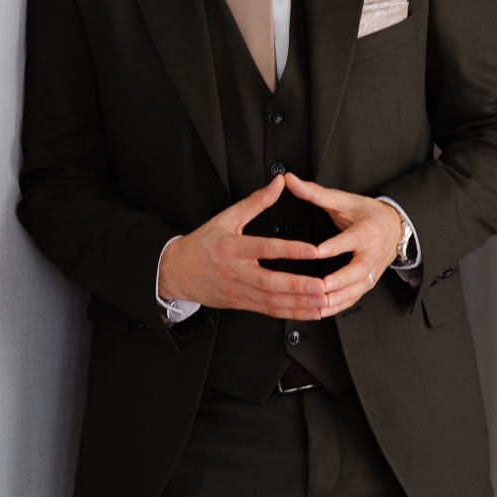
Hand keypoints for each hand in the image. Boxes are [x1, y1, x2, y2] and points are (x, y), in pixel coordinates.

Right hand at [158, 175, 330, 318]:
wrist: (174, 272)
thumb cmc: (201, 244)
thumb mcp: (226, 217)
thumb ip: (256, 201)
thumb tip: (278, 183)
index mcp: (233, 248)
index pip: (265, 249)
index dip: (290, 250)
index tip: (312, 251)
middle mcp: (237, 272)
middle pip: (271, 282)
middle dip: (298, 286)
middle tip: (321, 285)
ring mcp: (240, 291)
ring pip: (272, 301)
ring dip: (300, 304)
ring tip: (322, 301)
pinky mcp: (242, 304)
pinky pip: (269, 311)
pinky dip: (291, 314)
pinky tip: (310, 312)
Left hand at [284, 173, 404, 316]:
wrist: (394, 226)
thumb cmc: (366, 213)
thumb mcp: (343, 200)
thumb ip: (315, 193)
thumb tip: (290, 180)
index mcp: (367, 229)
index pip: (351, 239)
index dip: (335, 246)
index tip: (317, 251)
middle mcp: (373, 252)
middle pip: (358, 270)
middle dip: (339, 281)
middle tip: (320, 287)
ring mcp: (372, 269)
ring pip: (357, 288)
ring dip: (338, 298)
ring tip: (318, 303)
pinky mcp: (369, 282)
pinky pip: (354, 298)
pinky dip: (339, 306)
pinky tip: (322, 310)